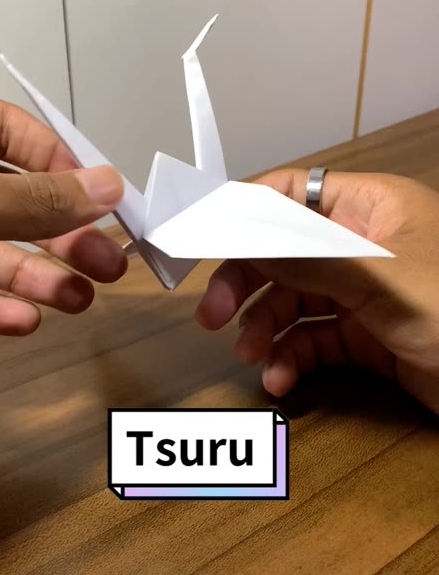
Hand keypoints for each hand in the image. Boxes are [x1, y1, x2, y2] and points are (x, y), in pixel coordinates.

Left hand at [0, 92, 126, 334]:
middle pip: (5, 197)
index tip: (97, 201)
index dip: (56, 161)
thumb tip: (107, 186)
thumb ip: (33, 200)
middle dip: (60, 233)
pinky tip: (22, 319)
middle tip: (106, 264)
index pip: (6, 129)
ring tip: (78, 301)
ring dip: (33, 277)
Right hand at [196, 168, 438, 413]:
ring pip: (294, 300)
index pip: (291, 193)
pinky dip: (292, 359)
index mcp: (371, 208)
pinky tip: (282, 382)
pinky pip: (314, 340)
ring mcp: (364, 293)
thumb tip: (232, 227)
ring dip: (266, 327)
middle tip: (213, 316)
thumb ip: (303, 254)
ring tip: (252, 356)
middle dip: (247, 282)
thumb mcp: (379, 279)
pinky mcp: (367, 338)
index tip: (197, 236)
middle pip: (283, 252)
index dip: (242, 211)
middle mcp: (362, 245)